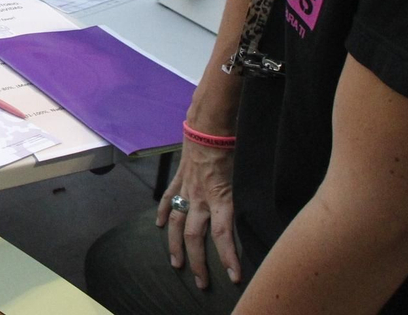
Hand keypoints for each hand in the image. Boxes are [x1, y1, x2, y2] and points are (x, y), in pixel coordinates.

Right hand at [158, 140, 240, 289]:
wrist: (209, 125)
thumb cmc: (231, 146)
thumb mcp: (244, 175)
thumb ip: (241, 198)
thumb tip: (249, 218)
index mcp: (220, 197)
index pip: (223, 235)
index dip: (228, 258)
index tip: (233, 277)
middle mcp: (200, 197)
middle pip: (194, 236)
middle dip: (198, 262)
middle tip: (201, 283)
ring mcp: (186, 189)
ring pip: (175, 223)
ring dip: (174, 246)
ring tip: (177, 264)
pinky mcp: (179, 178)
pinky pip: (167, 198)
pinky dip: (161, 212)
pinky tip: (158, 225)